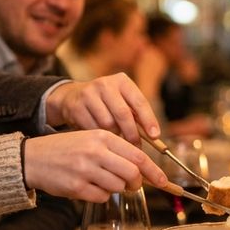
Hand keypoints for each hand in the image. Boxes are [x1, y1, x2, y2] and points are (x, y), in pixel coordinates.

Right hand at [23, 128, 167, 200]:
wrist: (32, 158)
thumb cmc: (67, 149)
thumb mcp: (92, 140)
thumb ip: (116, 152)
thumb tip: (143, 171)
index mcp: (102, 136)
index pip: (137, 156)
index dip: (154, 171)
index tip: (164, 181)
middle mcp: (95, 151)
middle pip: (132, 174)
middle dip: (136, 183)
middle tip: (132, 185)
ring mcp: (85, 170)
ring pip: (118, 187)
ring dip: (116, 188)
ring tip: (101, 180)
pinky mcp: (76, 187)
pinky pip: (102, 197)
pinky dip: (100, 195)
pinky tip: (88, 186)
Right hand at [45, 73, 159, 143]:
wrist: (74, 96)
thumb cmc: (107, 103)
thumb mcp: (123, 102)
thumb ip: (136, 115)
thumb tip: (153, 137)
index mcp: (122, 81)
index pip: (139, 101)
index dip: (148, 120)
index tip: (155, 136)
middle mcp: (105, 84)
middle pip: (123, 113)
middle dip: (132, 133)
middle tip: (137, 147)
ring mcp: (89, 94)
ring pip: (107, 123)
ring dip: (114, 136)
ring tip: (116, 139)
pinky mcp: (76, 106)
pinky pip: (92, 128)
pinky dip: (99, 137)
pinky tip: (100, 136)